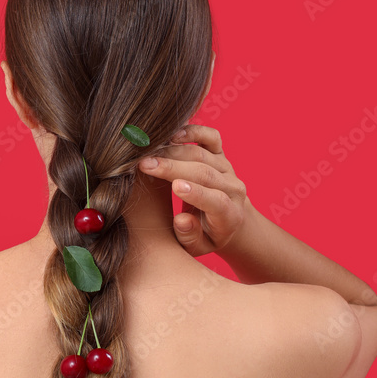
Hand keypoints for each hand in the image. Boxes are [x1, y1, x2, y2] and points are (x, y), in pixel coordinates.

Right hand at [138, 124, 247, 256]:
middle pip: (204, 172)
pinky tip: (171, 134)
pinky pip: (211, 136)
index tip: (174, 186)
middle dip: (173, 167)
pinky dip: (193, 131)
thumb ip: (190, 236)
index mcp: (229, 214)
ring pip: (202, 153)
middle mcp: (233, 187)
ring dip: (173, 150)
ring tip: (146, 152)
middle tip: (143, 165)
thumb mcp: (198, 246)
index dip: (196, 193)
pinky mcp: (221, 153)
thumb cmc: (207, 236)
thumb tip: (181, 220)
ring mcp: (227, 167)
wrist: (230, 220)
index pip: (216, 200)